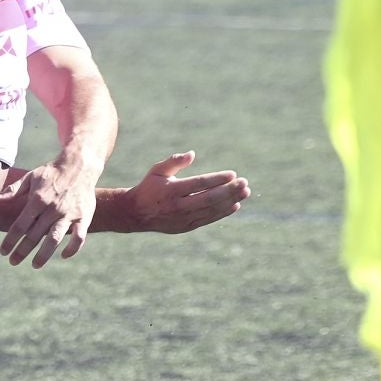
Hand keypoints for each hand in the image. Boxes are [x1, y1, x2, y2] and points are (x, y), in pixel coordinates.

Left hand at [0, 156, 101, 267]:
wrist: (80, 165)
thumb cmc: (51, 173)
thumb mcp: (30, 177)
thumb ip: (13, 191)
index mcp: (37, 200)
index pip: (20, 225)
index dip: (10, 240)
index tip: (3, 252)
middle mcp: (52, 209)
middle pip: (34, 235)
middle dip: (22, 251)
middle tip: (12, 262)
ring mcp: (69, 214)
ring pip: (55, 240)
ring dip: (44, 255)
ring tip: (34, 265)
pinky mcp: (84, 217)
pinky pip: (79, 237)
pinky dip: (72, 249)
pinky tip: (63, 255)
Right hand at [125, 151, 249, 233]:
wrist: (136, 214)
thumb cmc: (149, 187)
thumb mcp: (157, 171)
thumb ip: (174, 161)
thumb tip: (192, 154)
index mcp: (171, 190)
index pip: (199, 184)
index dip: (217, 179)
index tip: (233, 174)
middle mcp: (177, 206)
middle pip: (208, 198)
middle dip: (229, 191)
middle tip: (244, 183)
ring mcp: (182, 218)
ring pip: (211, 210)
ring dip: (230, 201)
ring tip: (245, 192)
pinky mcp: (186, 227)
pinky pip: (207, 219)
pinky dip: (222, 213)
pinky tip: (234, 205)